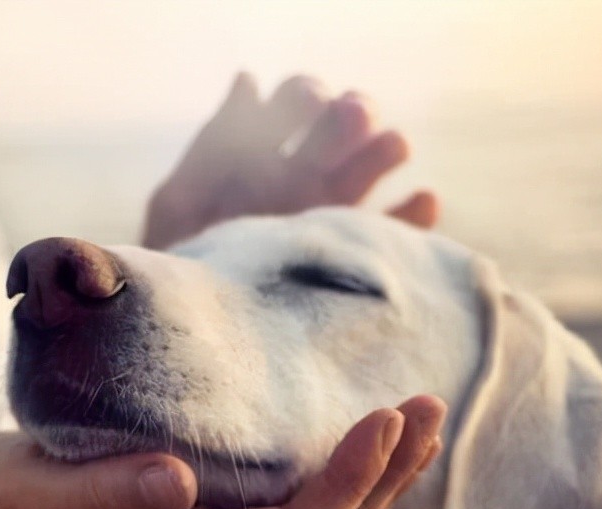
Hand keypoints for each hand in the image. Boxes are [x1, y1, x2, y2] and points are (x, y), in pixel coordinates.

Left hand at [143, 73, 439, 249]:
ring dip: (387, 148)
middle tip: (351, 117)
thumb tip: (248, 79)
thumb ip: (214, 145)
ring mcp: (333, 216)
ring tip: (392, 147)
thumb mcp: (180, 203)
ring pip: (374, 167)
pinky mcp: (357, 259)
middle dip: (352, 113)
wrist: (197, 335)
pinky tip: (421, 201)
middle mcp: (304, 177)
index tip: (310, 104)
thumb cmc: (180, 266)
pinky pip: (399, 234)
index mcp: (262, 154)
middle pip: (344, 126)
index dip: (306, 96)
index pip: (297, 102)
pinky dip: (415, 215)